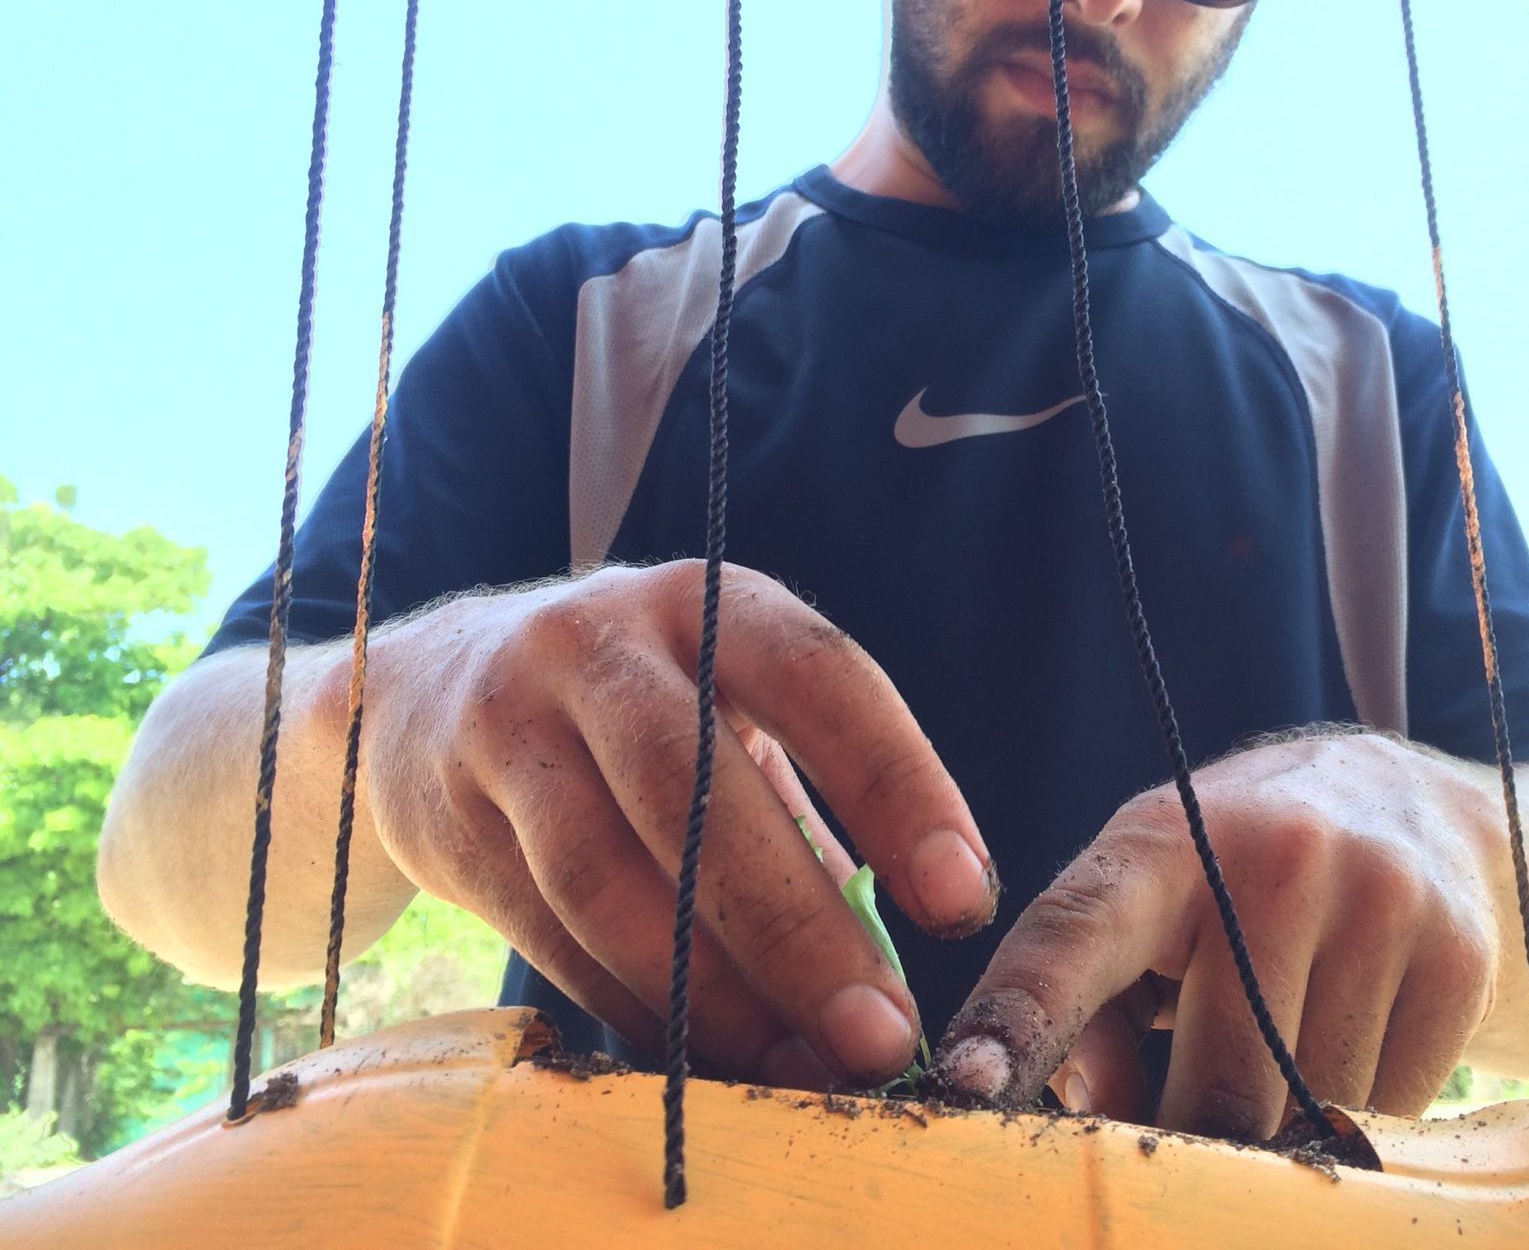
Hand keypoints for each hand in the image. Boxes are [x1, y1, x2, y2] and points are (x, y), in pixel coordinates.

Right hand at [349, 560, 997, 1088]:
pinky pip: (550, 934)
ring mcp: (508, 727)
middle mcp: (598, 646)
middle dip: (797, 925)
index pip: (820, 676)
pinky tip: (704, 1063)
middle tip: (881, 1037)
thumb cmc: (631, 709)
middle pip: (697, 790)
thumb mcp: (721, 708)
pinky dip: (636, 1007)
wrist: (420, 691)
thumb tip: (894, 976)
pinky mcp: (450, 818)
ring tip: (798, 1074)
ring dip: (711, 993)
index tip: (962, 899)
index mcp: (707, 602)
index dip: (897, 785)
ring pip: (608, 875)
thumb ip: (808, 815)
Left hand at [932, 732, 1504, 1138]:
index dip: (1019, 1017)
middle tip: (1195, 1125)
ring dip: (1289, 1125)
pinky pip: (1394, 1109)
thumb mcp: (1148, 909)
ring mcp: (1376, 896)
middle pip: (1220, 1085)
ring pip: (1314, 1111)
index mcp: (1158, 842)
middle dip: (1199, 1138)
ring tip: (1285, 1048)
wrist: (1416, 808)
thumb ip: (1091, 1011)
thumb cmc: (1237, 880)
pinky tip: (1355, 1039)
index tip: (967, 1087)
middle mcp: (1270, 854)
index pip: (1073, 933)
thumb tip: (1091, 1116)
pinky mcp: (1459, 952)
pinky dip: (1365, 1114)